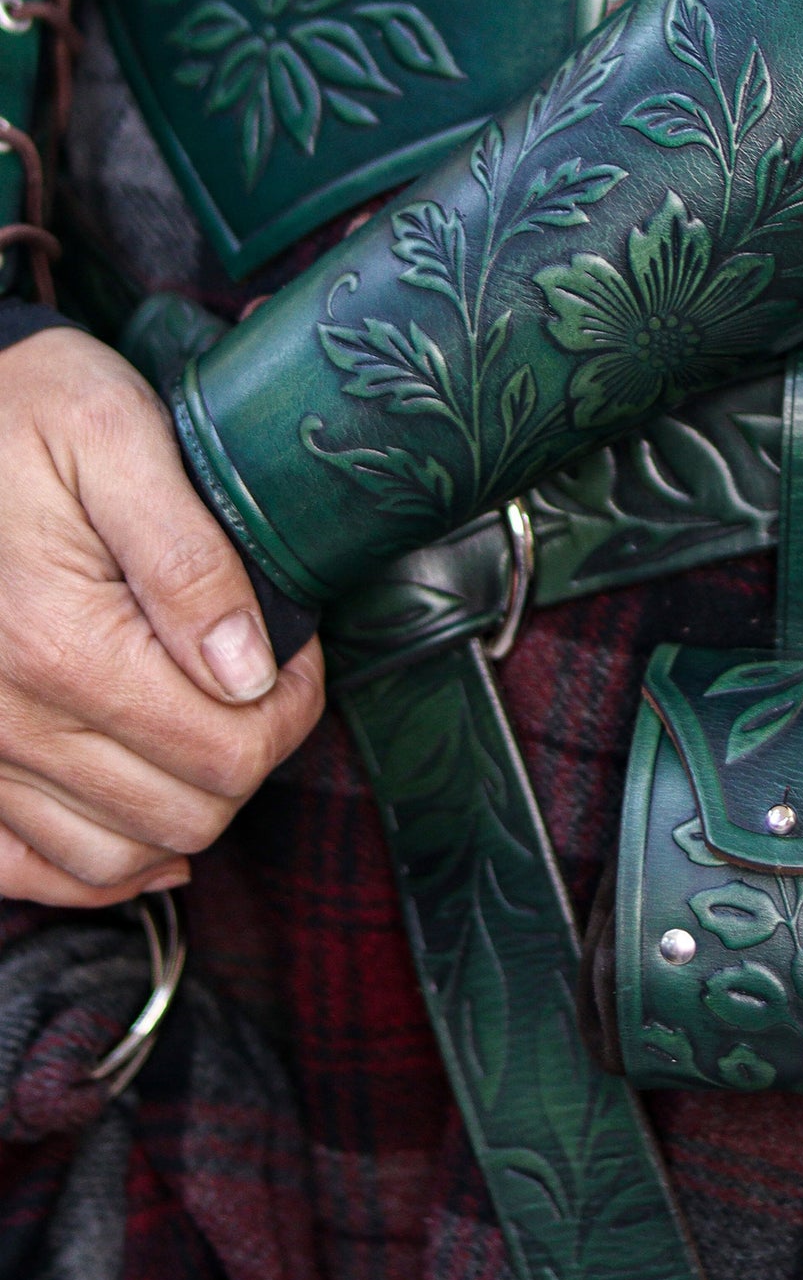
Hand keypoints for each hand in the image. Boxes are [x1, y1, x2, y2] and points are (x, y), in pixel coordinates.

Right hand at [0, 327, 323, 904]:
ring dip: (183, 803)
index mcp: (59, 642)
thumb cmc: (24, 412)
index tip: (296, 649)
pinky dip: (97, 860)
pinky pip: (27, 867)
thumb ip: (189, 558)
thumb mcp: (117, 434)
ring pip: (118, 855)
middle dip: (250, 752)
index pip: (229, 752)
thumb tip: (249, 670)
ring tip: (203, 721)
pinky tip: (140, 816)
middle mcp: (6, 717)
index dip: (293, 709)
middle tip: (261, 678)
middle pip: (186, 812)